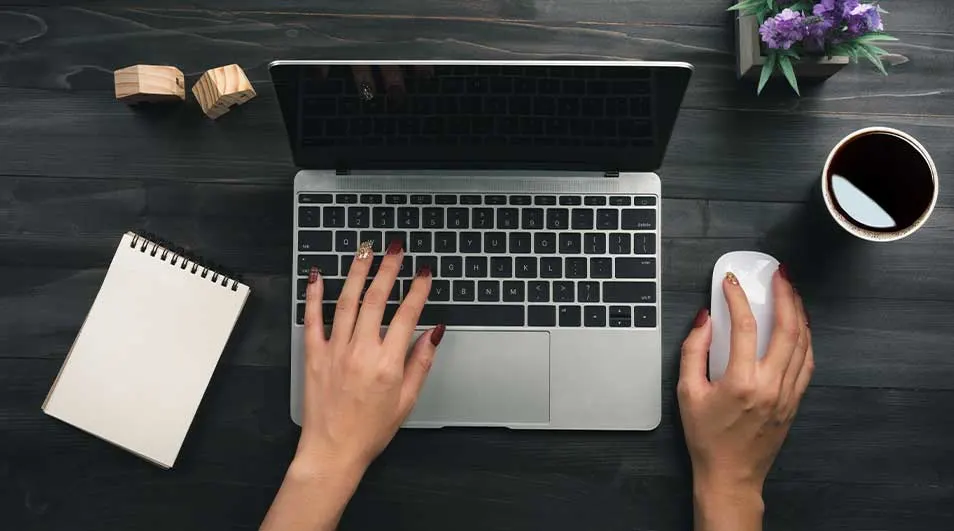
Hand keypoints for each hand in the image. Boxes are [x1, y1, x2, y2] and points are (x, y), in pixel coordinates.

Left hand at [297, 239, 442, 472]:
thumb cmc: (370, 430)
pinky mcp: (313, 355)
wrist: (332, 451)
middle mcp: (360, 352)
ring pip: (346, 301)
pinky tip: (317, 276)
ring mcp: (334, 351)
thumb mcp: (407, 400)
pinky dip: (314, 295)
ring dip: (357, 272)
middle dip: (388, 269)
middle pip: (376, 300)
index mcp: (387, 364)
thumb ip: (421, 362)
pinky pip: (312, 319)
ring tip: (365, 250)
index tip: (424, 273)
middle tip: (396, 249)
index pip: (407, 315)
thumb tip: (434, 332)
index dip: (417, 290)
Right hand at [677, 266, 812, 530]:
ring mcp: (787, 394)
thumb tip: (704, 319)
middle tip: (779, 274)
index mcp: (741, 381)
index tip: (731, 282)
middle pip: (786, 329)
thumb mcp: (687, 392)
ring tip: (791, 291)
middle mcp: (770, 385)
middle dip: (785, 295)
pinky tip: (799, 325)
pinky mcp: (794, 401)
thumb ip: (693, 351)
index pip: (744, 327)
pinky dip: (805, 338)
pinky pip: (807, 362)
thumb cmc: (705, 436)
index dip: (737, 299)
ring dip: (799, 313)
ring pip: (803, 343)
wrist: (731, 474)